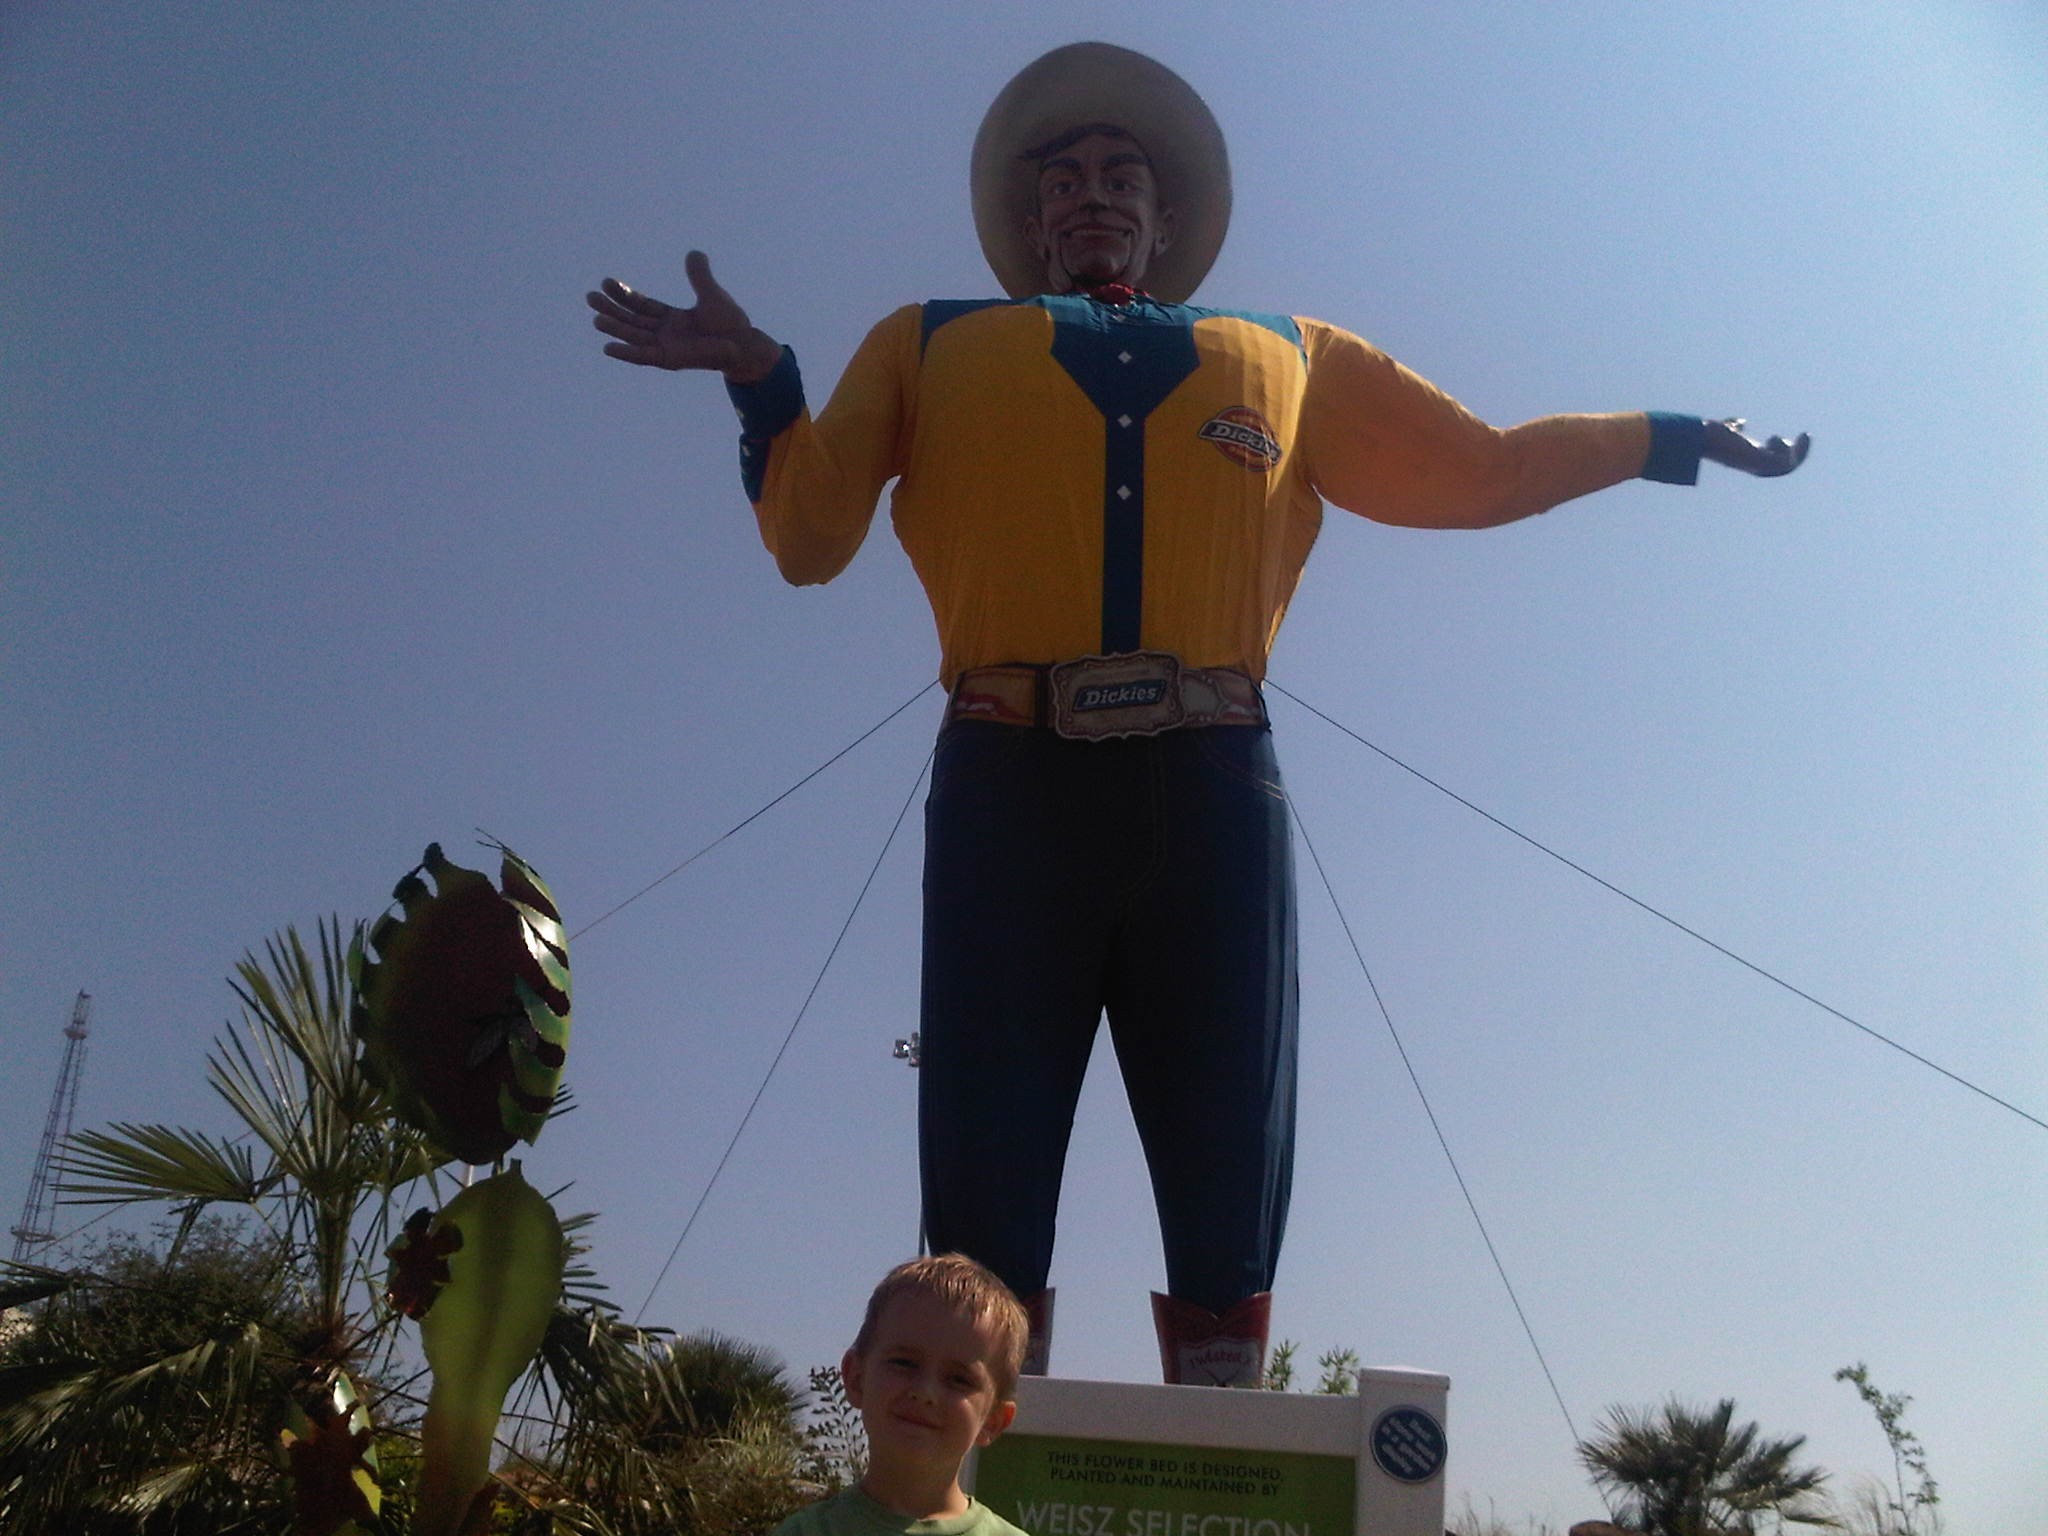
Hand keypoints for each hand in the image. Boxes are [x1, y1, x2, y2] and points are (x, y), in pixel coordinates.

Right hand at [586, 251, 781, 381]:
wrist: (744, 345)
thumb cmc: (730, 324)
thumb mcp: (711, 294)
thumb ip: (699, 275)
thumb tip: (694, 253)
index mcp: (672, 319)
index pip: (642, 306)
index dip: (624, 296)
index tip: (607, 282)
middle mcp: (665, 334)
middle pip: (632, 320)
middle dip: (612, 310)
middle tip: (590, 298)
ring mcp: (666, 347)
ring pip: (634, 336)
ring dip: (615, 328)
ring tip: (595, 319)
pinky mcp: (669, 360)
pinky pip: (643, 356)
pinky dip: (626, 353)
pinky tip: (607, 347)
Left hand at [1702, 418, 1810, 477]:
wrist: (1702, 438)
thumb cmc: (1711, 436)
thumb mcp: (1727, 431)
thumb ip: (1734, 428)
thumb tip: (1740, 423)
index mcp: (1748, 459)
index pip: (1771, 462)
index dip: (1782, 451)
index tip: (1782, 437)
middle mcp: (1754, 465)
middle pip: (1782, 468)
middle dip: (1797, 453)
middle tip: (1804, 437)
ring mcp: (1757, 464)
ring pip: (1787, 467)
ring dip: (1799, 452)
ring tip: (1802, 437)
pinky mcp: (1761, 460)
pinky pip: (1786, 462)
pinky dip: (1795, 450)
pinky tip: (1793, 437)